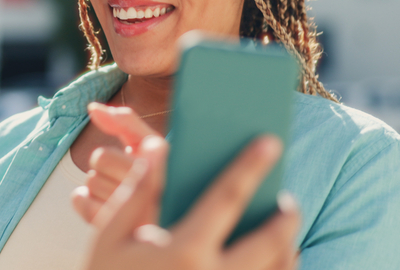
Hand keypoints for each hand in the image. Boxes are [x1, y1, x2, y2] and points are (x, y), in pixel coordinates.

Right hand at [78, 103, 300, 269]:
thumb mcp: (111, 236)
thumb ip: (139, 191)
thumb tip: (159, 147)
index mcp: (182, 251)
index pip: (227, 197)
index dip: (250, 166)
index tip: (270, 141)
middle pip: (272, 240)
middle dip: (286, 215)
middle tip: (287, 201)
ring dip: (286, 250)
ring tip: (281, 234)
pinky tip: (269, 261)